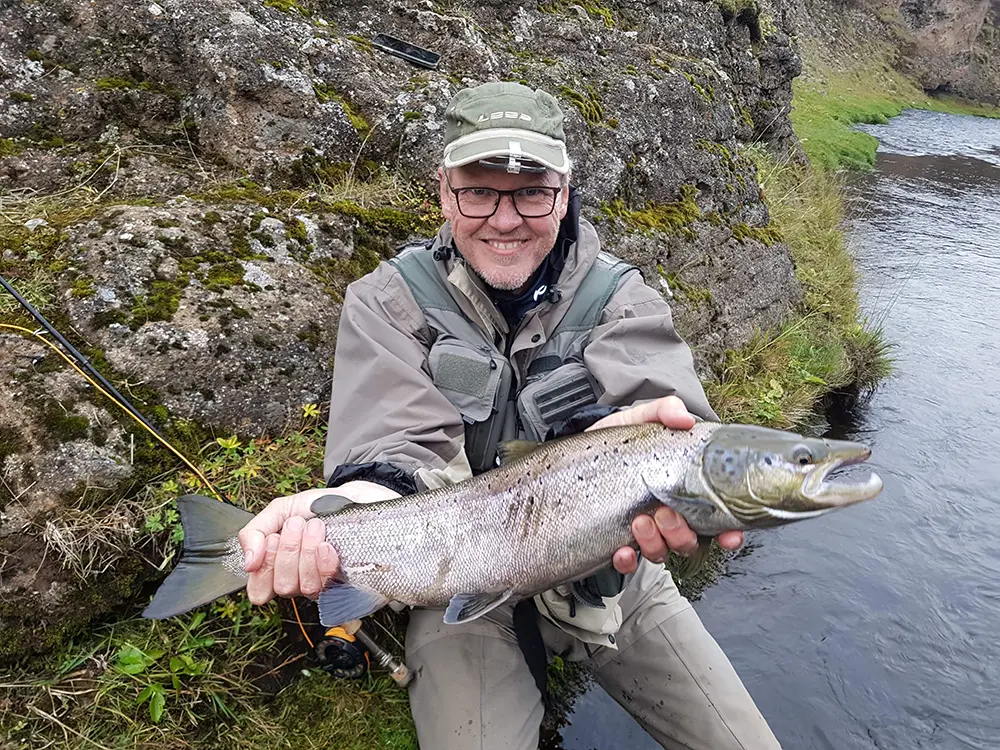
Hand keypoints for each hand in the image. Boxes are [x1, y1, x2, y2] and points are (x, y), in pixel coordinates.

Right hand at [239, 481, 399, 604]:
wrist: (354, 497)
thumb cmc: (319, 506)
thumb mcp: (280, 510)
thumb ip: (255, 532)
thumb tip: (248, 563)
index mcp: (280, 569)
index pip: (260, 591)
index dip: (264, 568)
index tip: (272, 539)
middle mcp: (300, 581)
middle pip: (283, 586)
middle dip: (288, 550)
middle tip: (297, 525)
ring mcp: (323, 584)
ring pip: (304, 586)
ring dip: (306, 551)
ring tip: (315, 527)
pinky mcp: (346, 583)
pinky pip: (328, 585)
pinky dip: (323, 563)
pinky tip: (327, 546)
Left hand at [585, 396, 743, 574]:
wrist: (581, 449)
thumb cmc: (621, 437)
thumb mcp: (641, 419)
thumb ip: (664, 412)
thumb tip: (685, 420)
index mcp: (684, 491)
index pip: (717, 519)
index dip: (729, 533)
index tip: (729, 534)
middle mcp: (668, 516)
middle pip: (689, 541)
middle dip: (682, 534)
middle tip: (664, 513)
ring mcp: (643, 531)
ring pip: (662, 552)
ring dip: (655, 543)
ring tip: (639, 521)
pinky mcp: (614, 539)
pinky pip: (626, 561)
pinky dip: (626, 560)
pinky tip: (620, 550)